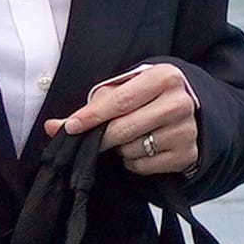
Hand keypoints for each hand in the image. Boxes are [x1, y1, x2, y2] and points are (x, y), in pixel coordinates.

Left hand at [54, 62, 201, 179]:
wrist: (190, 112)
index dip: (92, 116)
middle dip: (103, 137)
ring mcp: (187, 130)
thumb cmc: (149, 98)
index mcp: (164, 77)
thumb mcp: (124, 92)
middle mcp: (180, 102)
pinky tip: (142, 149)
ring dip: (121, 149)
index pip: (121, 101)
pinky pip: (145, 166)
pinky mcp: (188, 153)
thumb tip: (52, 127)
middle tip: (96, 139)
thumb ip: (90, 108)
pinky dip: (135, 162)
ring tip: (129, 137)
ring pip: (133, 149)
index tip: (72, 127)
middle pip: (125, 128)